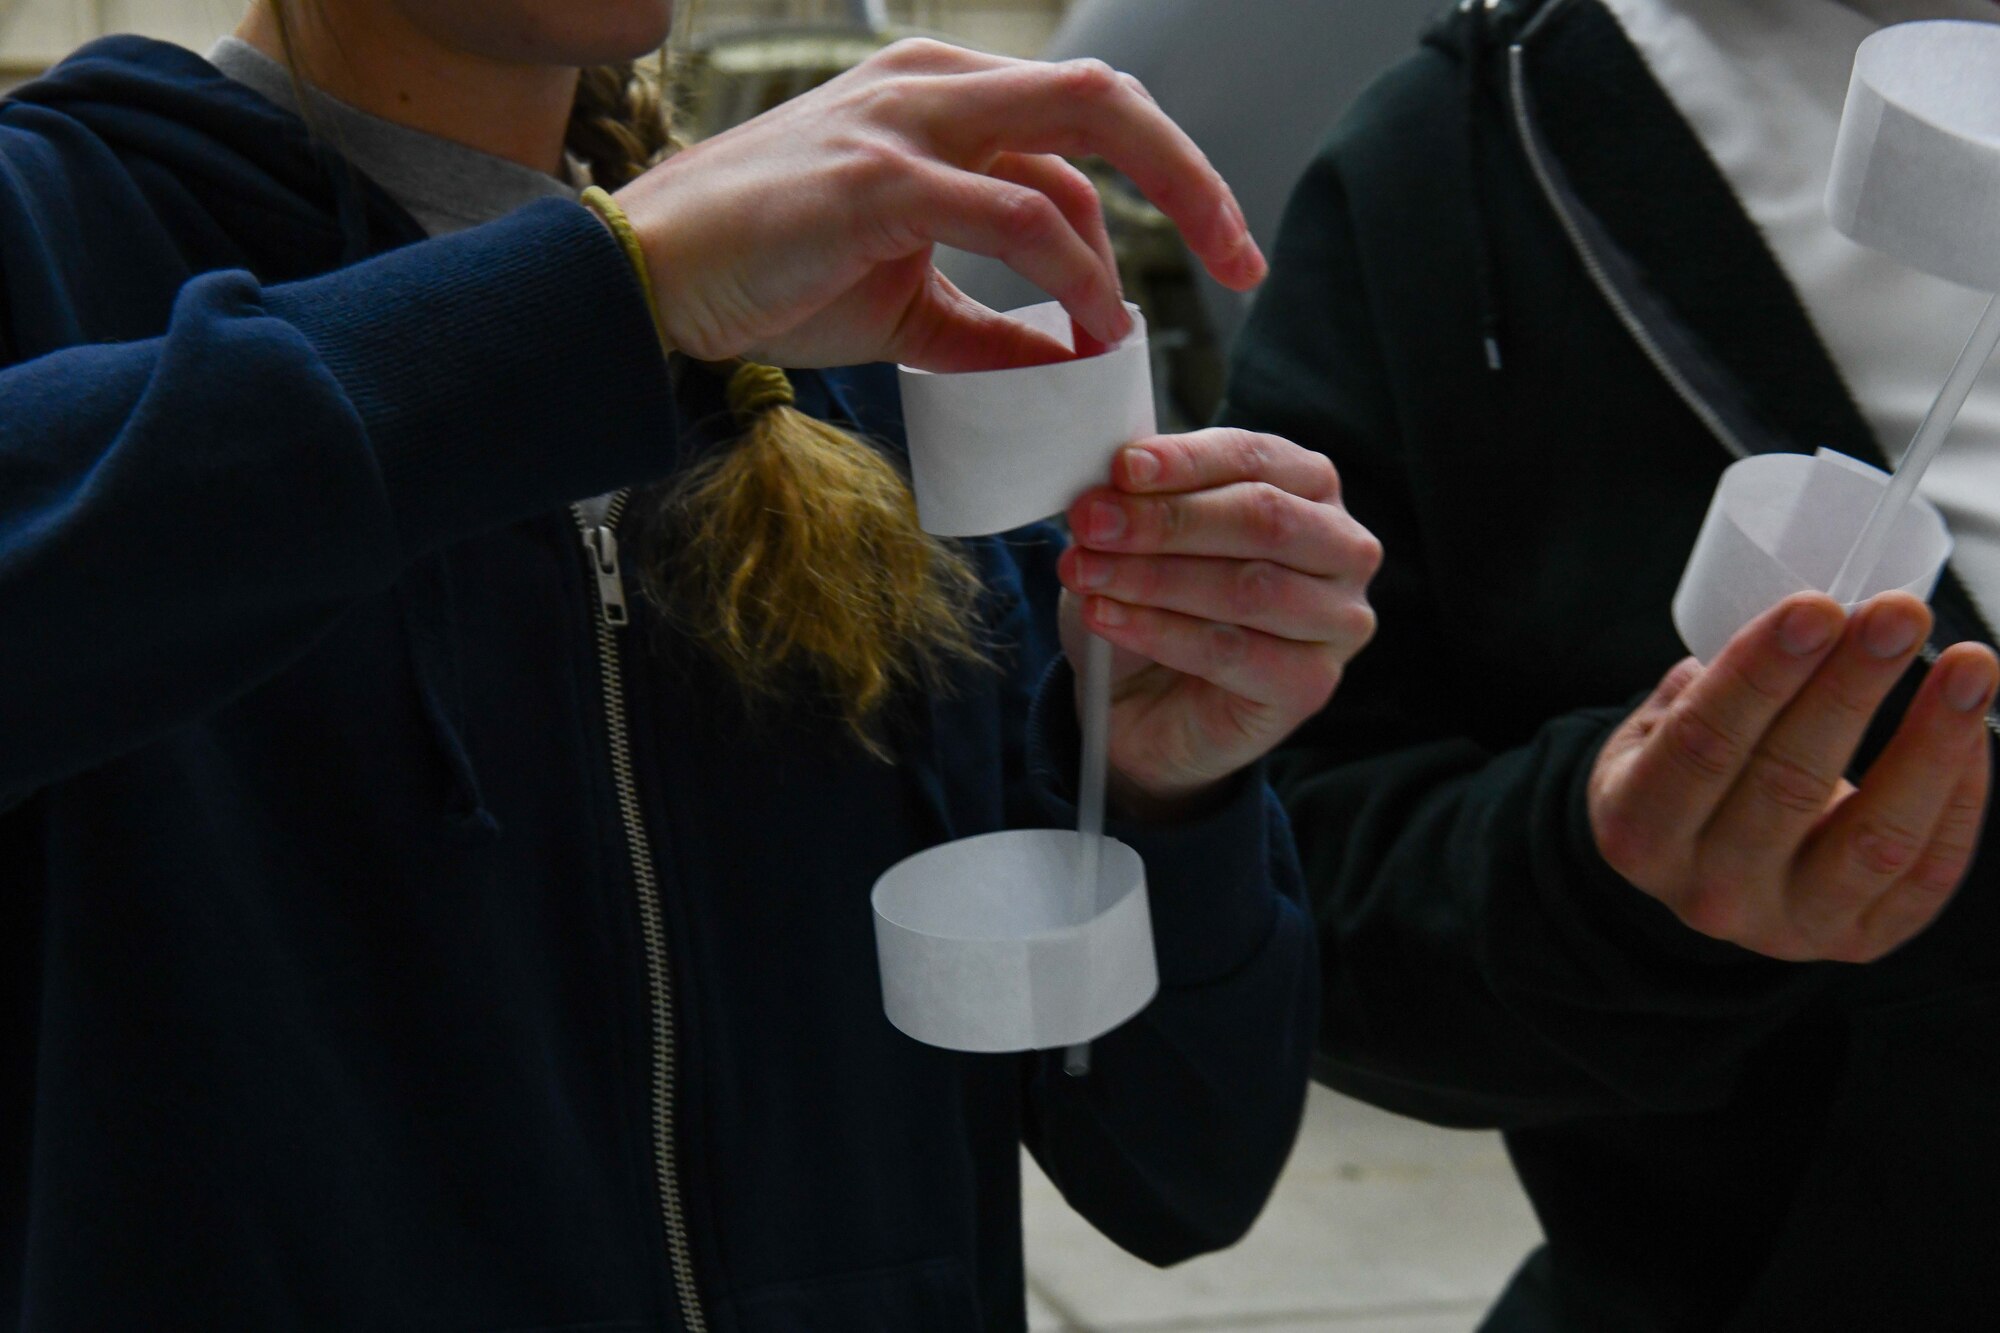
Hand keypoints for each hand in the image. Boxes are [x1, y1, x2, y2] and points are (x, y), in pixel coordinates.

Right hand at [611, 39, 1263, 370]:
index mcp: (943, 100)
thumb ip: (991, 325)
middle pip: (1108, 101)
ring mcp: (908, 122)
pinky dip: (1070, 275)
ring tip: (1135, 331)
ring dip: (1141, 239)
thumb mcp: (905, 305)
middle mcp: (935, 87)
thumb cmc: (769, 276)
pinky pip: (1016, 215)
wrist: (648, 280)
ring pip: (1081, 135)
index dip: (1165, 189)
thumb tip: (1072, 366)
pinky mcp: (881, 178)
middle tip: (1243, 261)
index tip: (1214, 255)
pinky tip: (1086, 328)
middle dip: (1195, 181)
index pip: (1085, 124)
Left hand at [1054, 429, 1380, 815]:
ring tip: (1087, 574)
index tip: (1122, 468)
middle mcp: (1341, 547)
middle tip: (1092, 525)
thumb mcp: (1137, 533)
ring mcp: (1337, 619)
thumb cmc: (1151, 598)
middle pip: (1264, 520)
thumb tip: (1117, 476)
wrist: (1141, 698)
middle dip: (1167, 521)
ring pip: (1249, 588)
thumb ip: (1139, 497)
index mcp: (1308, 485)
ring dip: (1155, 578)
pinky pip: (1232, 652)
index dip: (1186, 461)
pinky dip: (1159, 632)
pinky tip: (1107, 618)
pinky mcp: (1311, 683)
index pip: (1255, 458)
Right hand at [1590, 591, 1997, 962]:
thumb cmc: (1681, 777)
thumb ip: (1709, 690)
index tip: (1816, 608)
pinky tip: (1971, 726)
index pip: (1701, 745)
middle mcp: (1708, 891)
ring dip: (1931, 743)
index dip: (1760, 674)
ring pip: (1874, 839)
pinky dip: (1959, 793)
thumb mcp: (1654, 731)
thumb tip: (1807, 629)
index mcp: (1639, 831)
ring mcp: (1788, 925)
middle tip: (1898, 615)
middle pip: (1788, 785)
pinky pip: (1928, 872)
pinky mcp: (1860, 942)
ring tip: (1970, 665)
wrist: (1695, 873)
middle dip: (1851, 689)